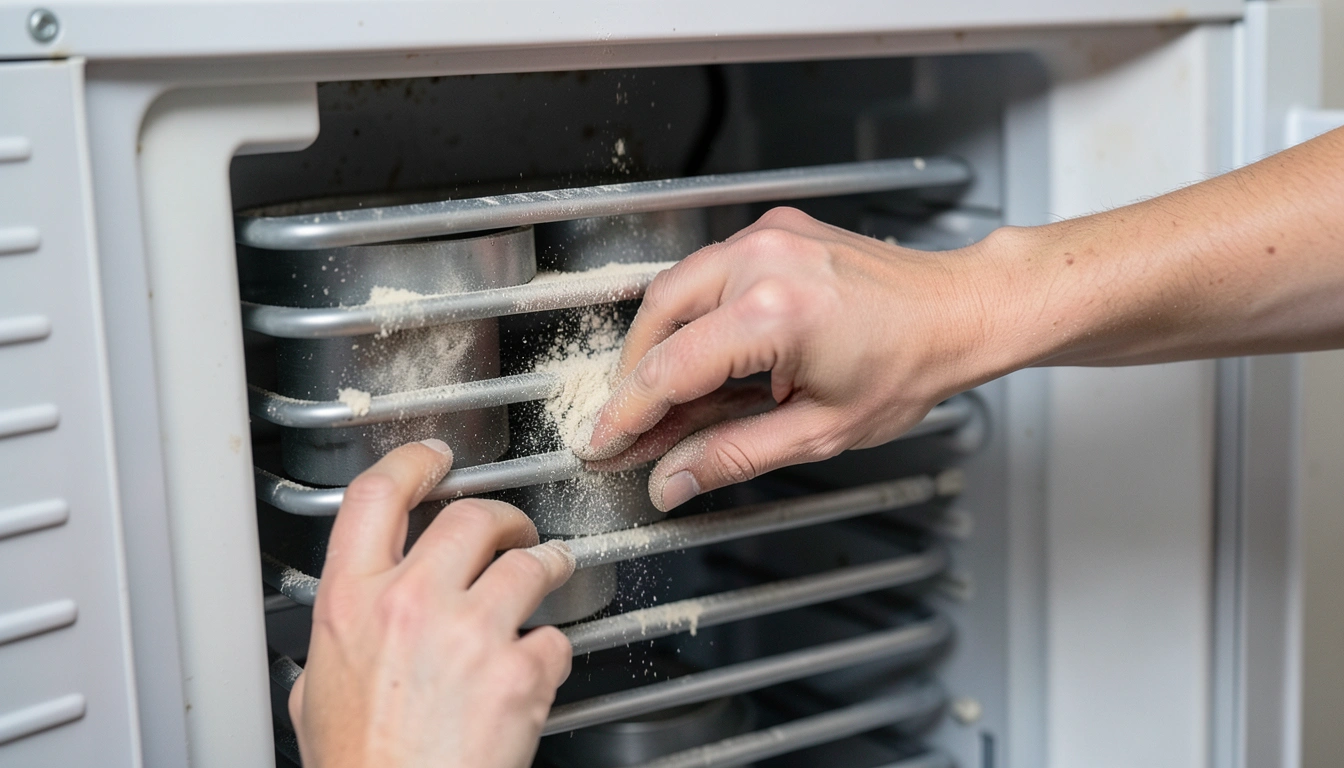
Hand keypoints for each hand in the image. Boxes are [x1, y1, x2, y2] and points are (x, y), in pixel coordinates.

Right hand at [289, 439, 575, 767]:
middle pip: (472, 516)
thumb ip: (334, 642)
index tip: (437, 458)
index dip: (413, 461)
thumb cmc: (359, 765)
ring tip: (553, 572)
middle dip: (503, 517)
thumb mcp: (315, 694)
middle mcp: (411, 605)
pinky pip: (556, 637)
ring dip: (549, 564)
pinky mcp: (521, 673)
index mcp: (352, 602)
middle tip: (514, 530)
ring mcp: (472, 635)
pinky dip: (554, 649)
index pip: (377, 495)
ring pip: (531, 563)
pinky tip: (539, 664)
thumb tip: (345, 630)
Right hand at [579, 206, 1008, 509]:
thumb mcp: (819, 431)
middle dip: (632, 375)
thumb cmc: (909, 367)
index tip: (601, 443)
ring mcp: (767, 236)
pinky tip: (700, 352)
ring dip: (657, 341)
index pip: (669, 369)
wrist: (959, 311)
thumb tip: (671, 481)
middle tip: (627, 425)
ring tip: (662, 396)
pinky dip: (691, 311)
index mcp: (774, 313)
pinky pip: (708, 270)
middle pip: (656, 317)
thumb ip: (733, 456)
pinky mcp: (774, 229)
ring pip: (675, 287)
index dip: (626, 414)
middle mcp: (762, 260)